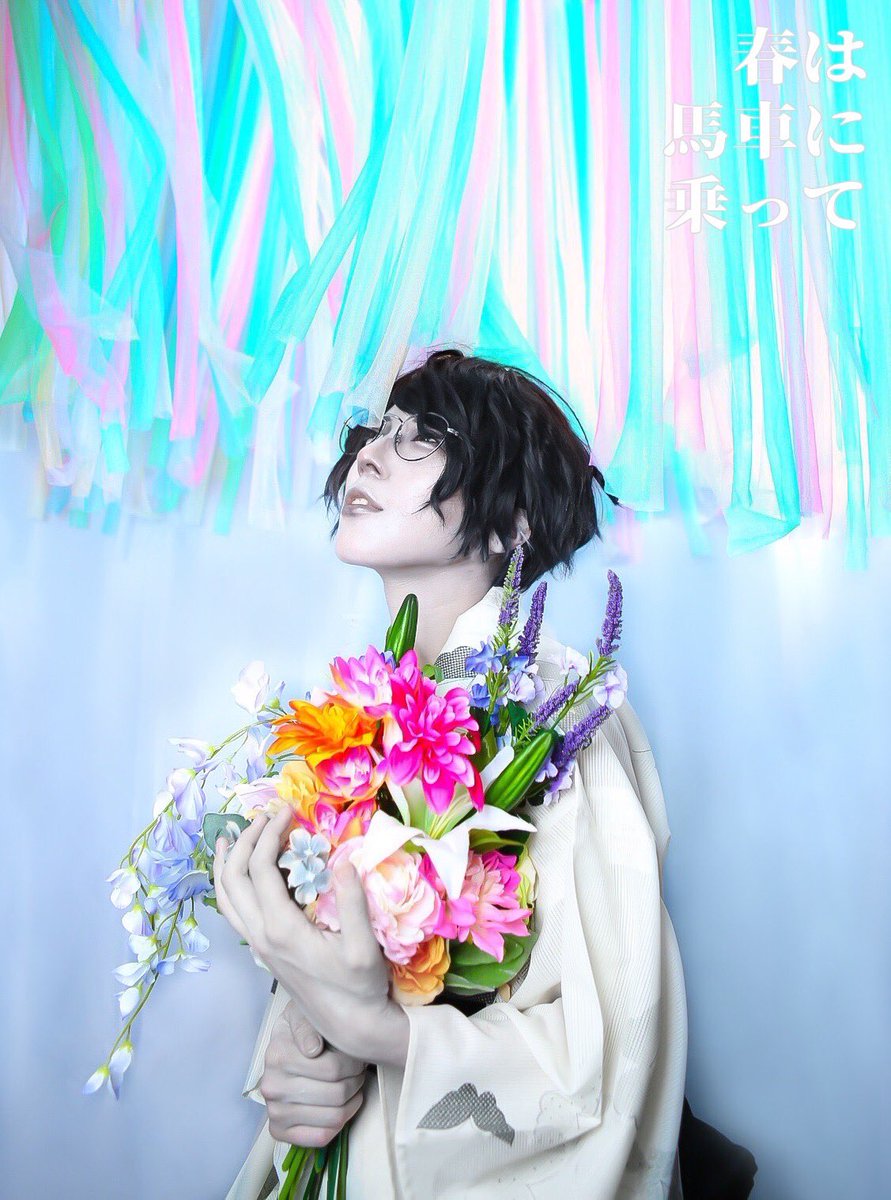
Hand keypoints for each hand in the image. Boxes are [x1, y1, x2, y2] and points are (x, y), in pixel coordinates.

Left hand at [213, 807, 408, 1067]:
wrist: (351, 1026)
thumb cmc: (360, 986)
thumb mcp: (365, 947)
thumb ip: (352, 903)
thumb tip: (343, 860)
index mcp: (281, 930)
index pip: (260, 869)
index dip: (270, 834)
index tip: (289, 812)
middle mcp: (260, 936)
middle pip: (233, 878)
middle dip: (245, 840)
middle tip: (267, 816)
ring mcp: (258, 945)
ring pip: (225, 897)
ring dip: (227, 862)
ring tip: (231, 835)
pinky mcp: (263, 951)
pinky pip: (233, 911)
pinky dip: (229, 884)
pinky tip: (241, 872)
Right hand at [261, 1001, 366, 1148]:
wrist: (283, 1049)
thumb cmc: (301, 1030)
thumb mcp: (303, 1014)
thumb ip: (308, 1025)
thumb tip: (312, 1048)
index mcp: (278, 1056)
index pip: (333, 1068)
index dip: (354, 1063)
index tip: (356, 1057)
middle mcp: (271, 1087)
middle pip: (336, 1094)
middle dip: (356, 1082)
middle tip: (358, 1072)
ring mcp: (274, 1112)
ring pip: (333, 1117)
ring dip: (352, 1102)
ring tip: (353, 1087)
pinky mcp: (279, 1131)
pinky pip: (320, 1137)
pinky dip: (339, 1123)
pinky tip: (341, 1106)